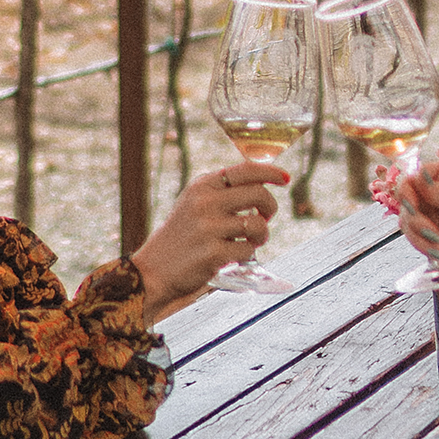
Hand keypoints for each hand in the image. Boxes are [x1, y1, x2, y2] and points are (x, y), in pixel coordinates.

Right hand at [132, 157, 289, 312]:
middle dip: (270, 207)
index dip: (271, 172)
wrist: (154, 269)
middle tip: (265, 217)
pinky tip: (235, 254)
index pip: (245, 169)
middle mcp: (205, 202)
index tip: (285, 178)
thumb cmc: (181, 236)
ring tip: (253, 240)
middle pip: (258, 194)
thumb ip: (222, 191)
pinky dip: (247, 253)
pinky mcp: (213, 253)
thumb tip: (263, 181)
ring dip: (262, 234)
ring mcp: (209, 228)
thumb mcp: (194, 202)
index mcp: (202, 186)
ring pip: (257, 224)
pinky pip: (248, 250)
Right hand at [394, 152, 438, 308]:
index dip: (407, 193)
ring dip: (430, 240)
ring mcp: (428, 212)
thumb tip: (420, 181)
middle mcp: (432, 189)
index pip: (413, 177)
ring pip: (409, 225)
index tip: (414, 209)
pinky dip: (431, 249)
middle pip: (405, 203)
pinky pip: (415, 240)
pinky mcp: (427, 232)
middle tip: (434, 234)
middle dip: (420, 223)